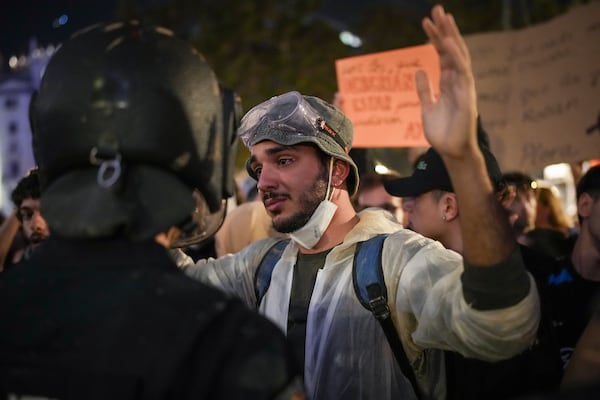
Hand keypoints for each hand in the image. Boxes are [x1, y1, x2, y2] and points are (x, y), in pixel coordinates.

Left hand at [417, 5, 477, 159]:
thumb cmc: (442, 133)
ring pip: (458, 55)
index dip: (436, 38)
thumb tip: (419, 71)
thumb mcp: (427, 107)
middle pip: (451, 50)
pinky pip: (462, 71)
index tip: (427, 22)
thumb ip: (425, 90)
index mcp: (449, 83)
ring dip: (450, 36)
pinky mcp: (467, 95)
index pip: (442, 55)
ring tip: (443, 18)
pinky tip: (447, 43)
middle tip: (437, 9)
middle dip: (445, 30)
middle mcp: (458, 81)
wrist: (451, 152)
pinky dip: (455, 56)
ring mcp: (464, 86)